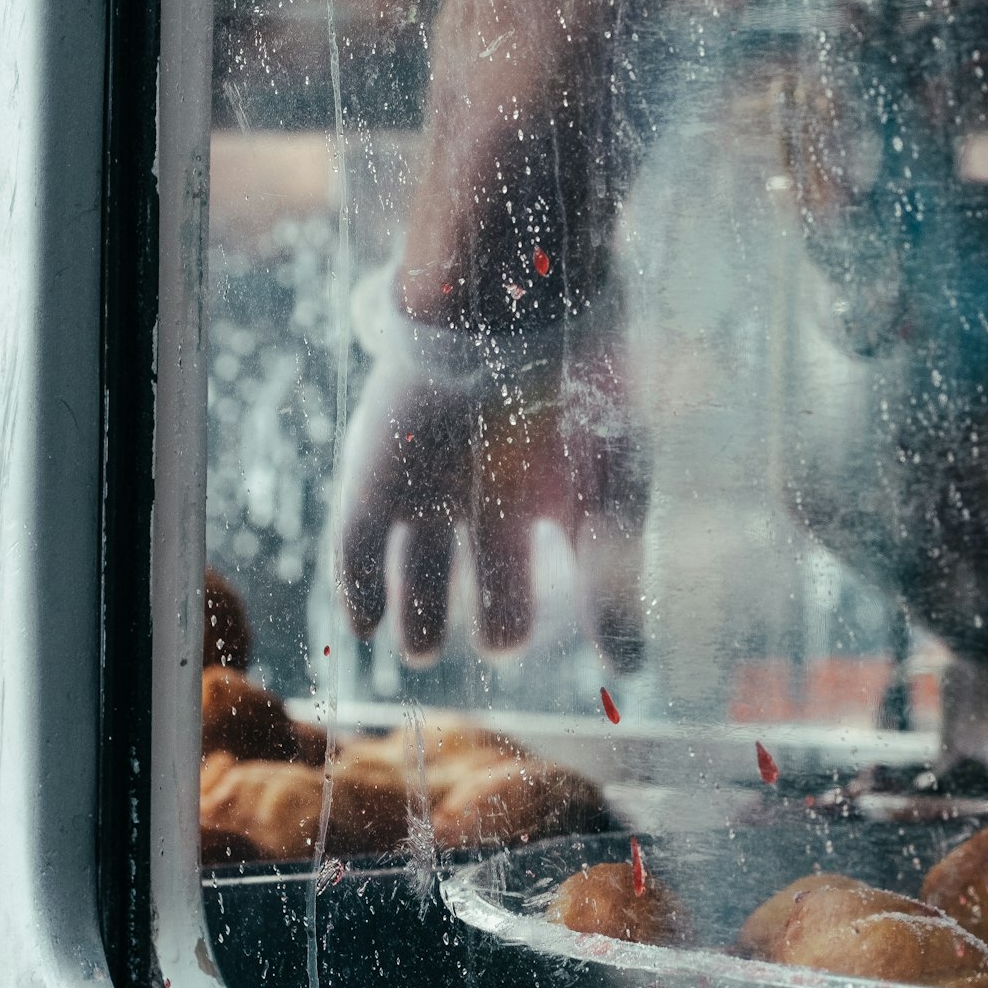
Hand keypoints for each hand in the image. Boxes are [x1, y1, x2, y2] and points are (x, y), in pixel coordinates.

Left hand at [336, 277, 647, 665]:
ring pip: (415, 557)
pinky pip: (356, 541)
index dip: (532, 601)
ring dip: (415, 608)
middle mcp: (480, 484)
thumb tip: (631, 672)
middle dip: (484, 611)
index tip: (542, 647)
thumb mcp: (615, 498)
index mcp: (536, 482)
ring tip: (417, 654)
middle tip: (497, 648)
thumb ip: (619, 586)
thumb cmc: (577, 399)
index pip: (532, 556)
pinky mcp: (374, 473)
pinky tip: (362, 628)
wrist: (504, 314)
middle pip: (475, 563)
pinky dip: (358, 586)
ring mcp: (424, 478)